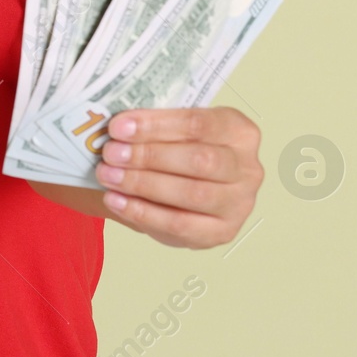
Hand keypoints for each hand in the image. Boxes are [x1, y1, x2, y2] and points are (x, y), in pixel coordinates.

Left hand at [94, 106, 262, 248]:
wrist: (188, 192)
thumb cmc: (182, 153)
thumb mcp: (176, 132)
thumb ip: (155, 127)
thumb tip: (117, 127)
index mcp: (240, 131)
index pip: (198, 123)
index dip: (156, 125)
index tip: (119, 126)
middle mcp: (248, 168)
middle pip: (199, 160)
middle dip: (149, 156)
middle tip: (112, 153)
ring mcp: (239, 203)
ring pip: (191, 194)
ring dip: (142, 184)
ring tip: (108, 175)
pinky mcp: (222, 232)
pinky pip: (180, 225)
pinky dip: (142, 212)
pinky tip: (117, 200)